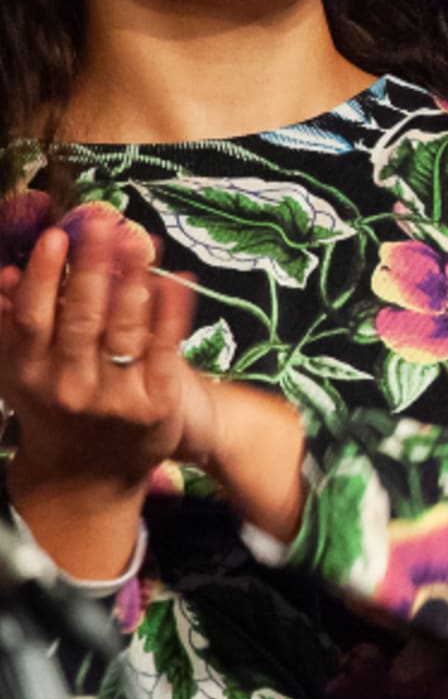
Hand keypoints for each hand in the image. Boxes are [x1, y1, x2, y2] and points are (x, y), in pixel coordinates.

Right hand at [0, 205, 214, 486]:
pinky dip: (172, 312)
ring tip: (140, 241)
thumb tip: (6, 274)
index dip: (45, 276)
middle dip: (94, 266)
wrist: (88, 476)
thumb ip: (13, 324)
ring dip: (134, 280)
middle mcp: (70, 385)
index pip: (34, 317)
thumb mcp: (22, 371)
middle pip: (83, 317)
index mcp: (31, 373)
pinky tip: (179, 279)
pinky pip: (165, 349)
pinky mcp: (157, 405)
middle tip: (105, 223)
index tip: (58, 236)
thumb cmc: (55, 406)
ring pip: (125, 329)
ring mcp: (115, 397)